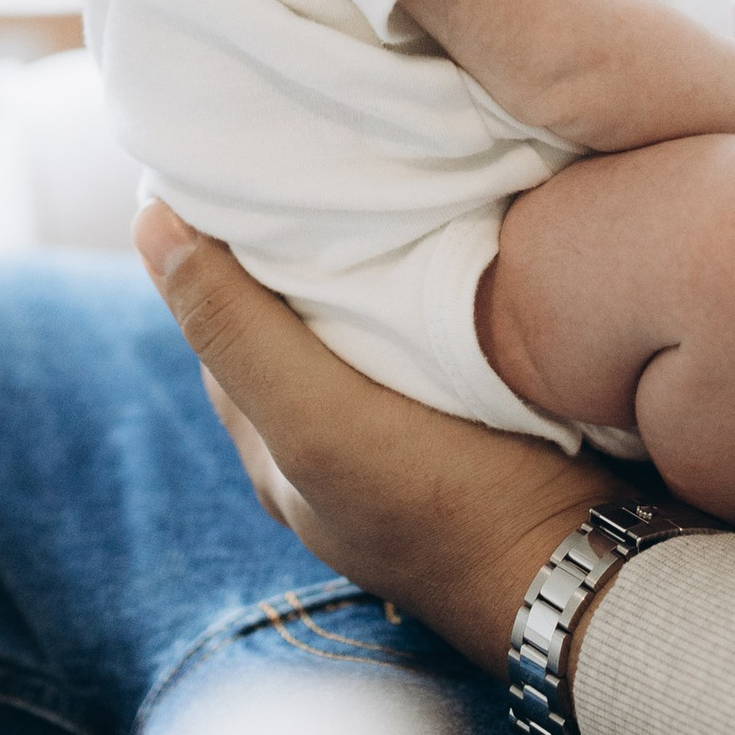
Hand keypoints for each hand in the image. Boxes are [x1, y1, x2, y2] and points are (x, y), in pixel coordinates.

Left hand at [138, 205, 623, 673]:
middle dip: (296, 252)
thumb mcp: (319, 418)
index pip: (224, 323)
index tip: (244, 160)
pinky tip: (459, 261)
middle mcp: (328, 456)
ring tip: (392, 191)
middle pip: (292, 327)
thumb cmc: (446, 505)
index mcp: (275, 452)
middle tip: (321, 156)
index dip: (223, 245)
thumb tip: (147, 221)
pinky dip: (425, 301)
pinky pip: (426, 349)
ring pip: (363, 337)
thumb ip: (236, 330)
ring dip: (370, 275)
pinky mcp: (474, 436)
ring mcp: (403, 451)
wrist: (587, 579)